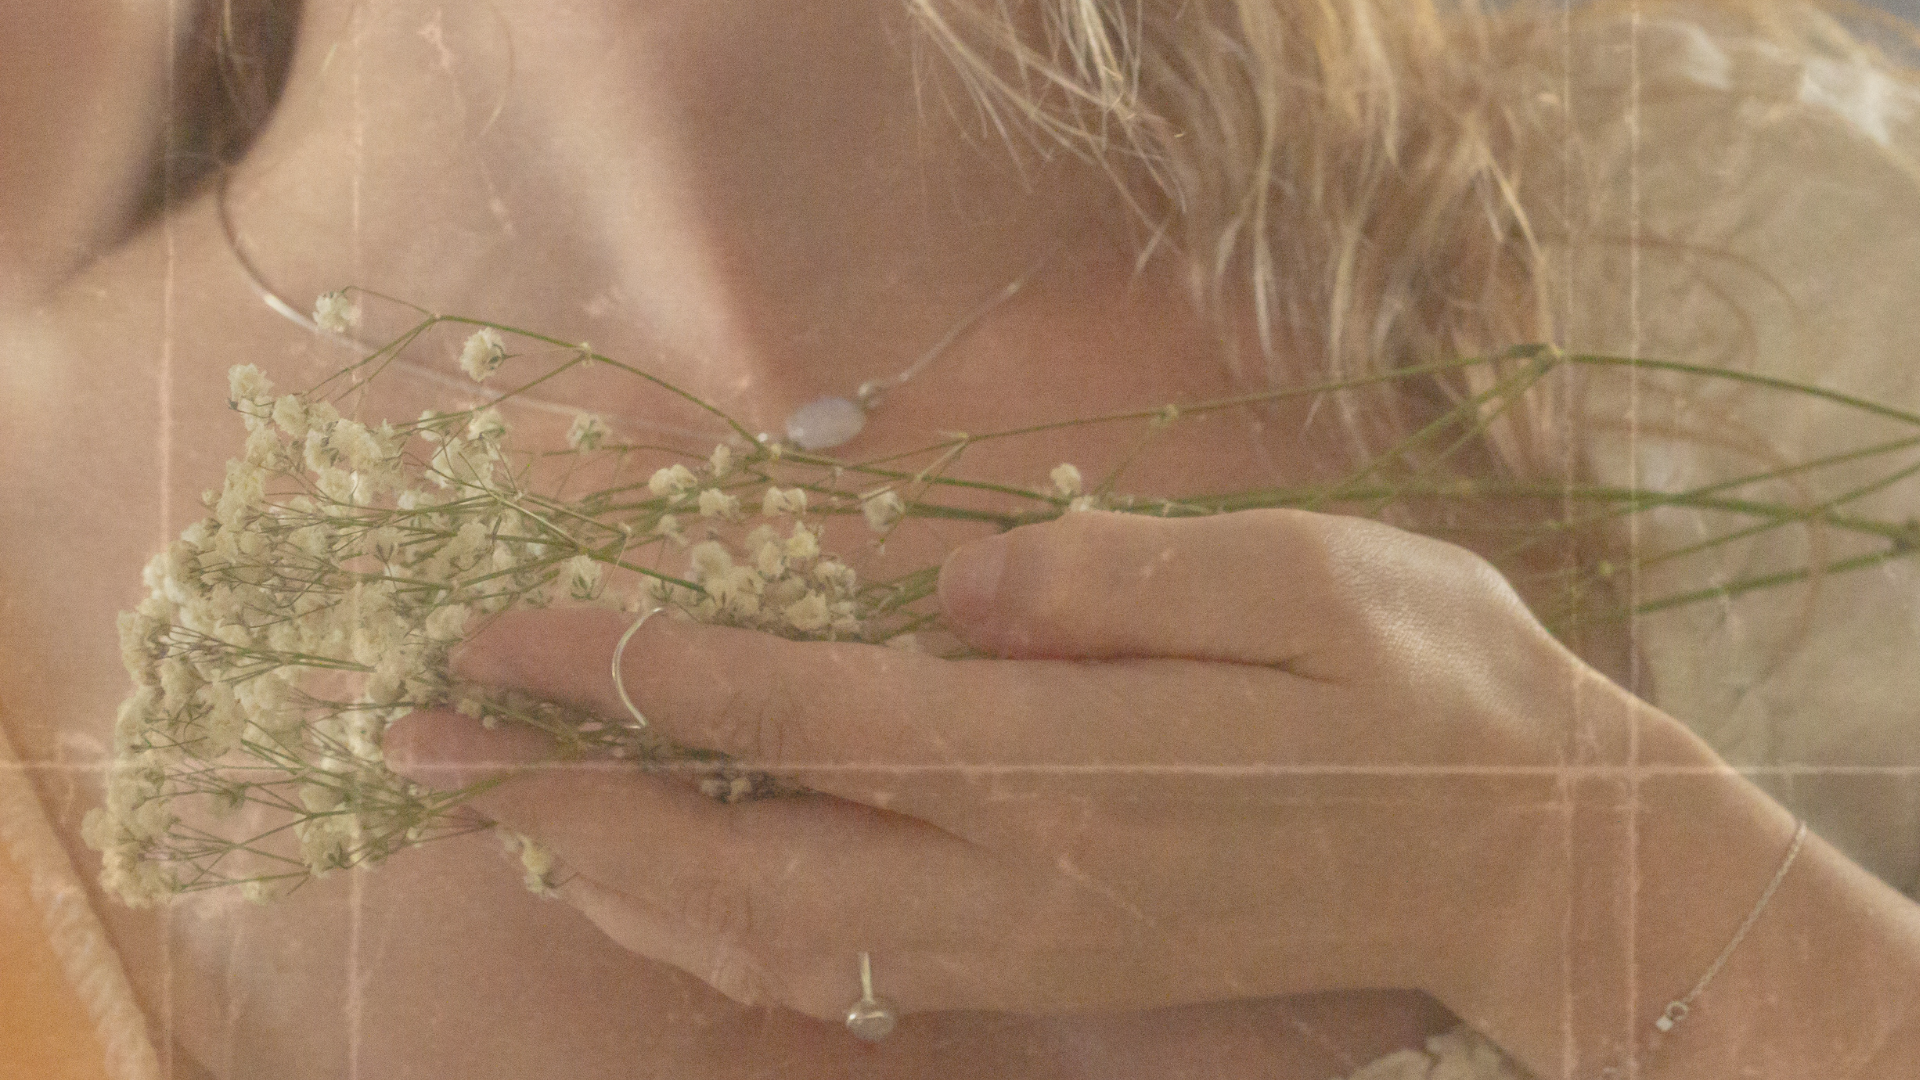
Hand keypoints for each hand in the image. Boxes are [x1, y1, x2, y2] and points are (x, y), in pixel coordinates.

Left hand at [385, 509, 1623, 1024]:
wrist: (1526, 865)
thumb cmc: (1430, 692)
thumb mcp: (1307, 576)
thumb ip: (1108, 576)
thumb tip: (931, 576)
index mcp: (1068, 764)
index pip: (788, 714)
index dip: (625, 668)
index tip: (500, 627)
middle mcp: (1023, 883)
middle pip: (733, 865)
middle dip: (557, 803)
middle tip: (422, 745)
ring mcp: (1033, 953)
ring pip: (771, 950)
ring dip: (617, 888)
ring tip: (506, 825)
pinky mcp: (1055, 978)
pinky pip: (844, 976)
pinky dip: (722, 938)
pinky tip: (667, 894)